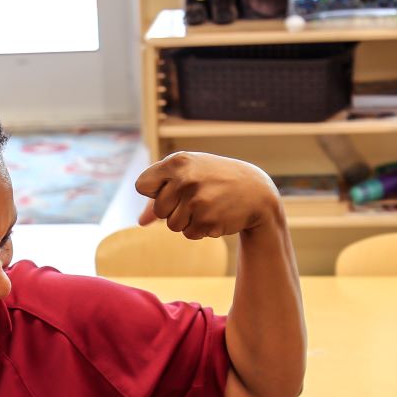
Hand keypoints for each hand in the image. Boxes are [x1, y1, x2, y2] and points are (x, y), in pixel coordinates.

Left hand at [135, 152, 281, 239]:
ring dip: (188, 221)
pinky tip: (216, 215)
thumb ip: (160, 195)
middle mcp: (185, 179)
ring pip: (173, 225)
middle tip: (197, 198)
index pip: (142, 185)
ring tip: (208, 206)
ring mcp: (196, 200)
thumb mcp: (188, 177)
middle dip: (174, 210)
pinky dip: (201, 230)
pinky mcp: (207, 220)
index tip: (173, 189)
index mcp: (177, 162)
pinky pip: (189, 234)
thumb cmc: (216, 181)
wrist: (255, 191)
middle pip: (158, 210)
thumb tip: (140, 222)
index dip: (155, 192)